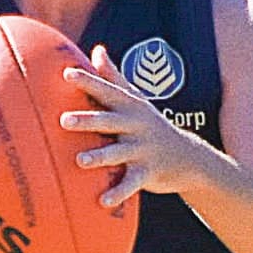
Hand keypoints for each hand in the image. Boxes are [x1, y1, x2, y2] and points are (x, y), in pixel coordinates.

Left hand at [60, 45, 209, 206]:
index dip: (88, 82)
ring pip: (118, 154)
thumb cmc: (152, 124)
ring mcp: (142, 150)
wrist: (188, 157)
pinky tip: (103, 202)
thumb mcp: (137, 99)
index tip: (67, 74)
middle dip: (88, 120)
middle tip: (64, 120)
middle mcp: (136, 126)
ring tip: (80, 161)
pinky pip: (131, 184)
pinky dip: (118, 193)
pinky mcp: (148, 173)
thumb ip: (114, 76)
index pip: (106, 91)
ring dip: (100, 157)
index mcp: (129, 106)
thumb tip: (96, 50)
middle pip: (109, 121)